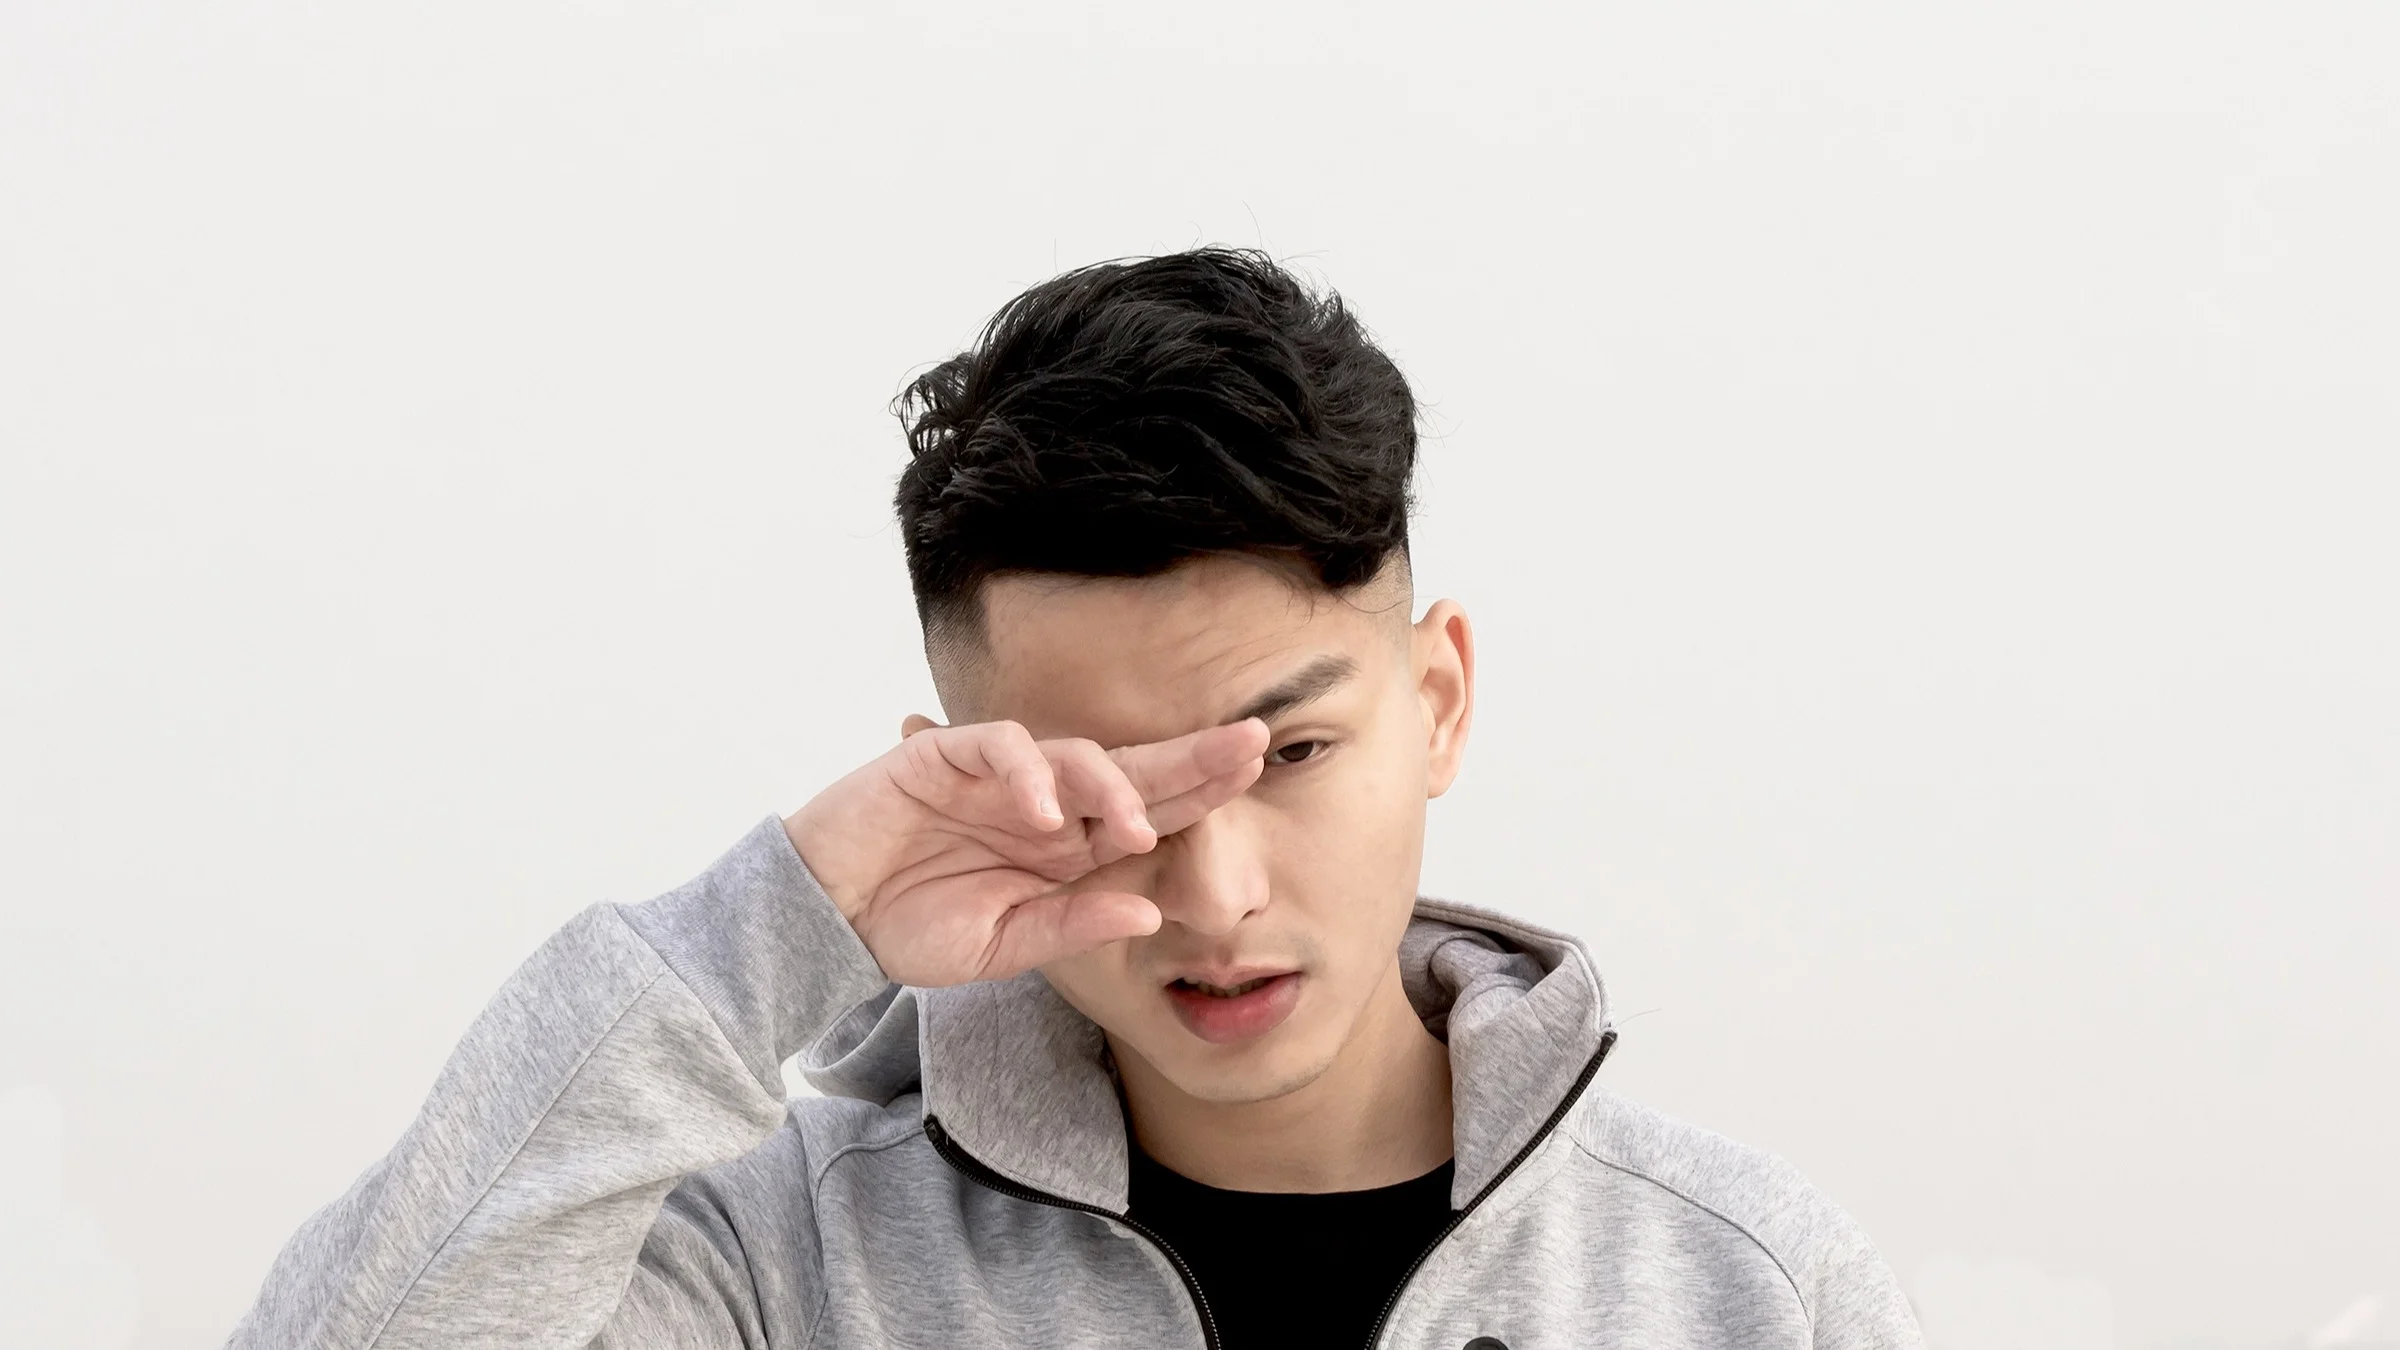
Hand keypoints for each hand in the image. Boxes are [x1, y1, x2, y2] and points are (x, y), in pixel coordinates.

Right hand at [783, 716, 1269, 987]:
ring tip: (1135, 827)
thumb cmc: (911, 929)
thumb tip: (1151, 911)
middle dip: (1191, 756)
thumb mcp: (1004, 947)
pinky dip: (1028, 774)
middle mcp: (1044, 804)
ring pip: (1073, 754)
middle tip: (1250, 742)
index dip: (1200, 792)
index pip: (1148, 812)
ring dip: (1112, 785)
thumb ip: (1074, 926)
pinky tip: (1046, 812)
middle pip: (1131, 769)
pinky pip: (999, 747)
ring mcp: (996, 777)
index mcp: (1067, 848)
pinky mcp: (944, 756)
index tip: (1256, 775)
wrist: (825, 921)